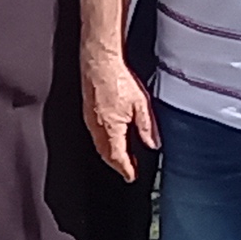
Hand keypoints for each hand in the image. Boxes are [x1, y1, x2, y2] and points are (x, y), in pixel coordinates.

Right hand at [83, 48, 157, 179]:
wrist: (99, 63)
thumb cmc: (117, 79)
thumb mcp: (141, 104)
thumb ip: (147, 127)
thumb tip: (153, 143)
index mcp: (111, 129)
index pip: (118, 158)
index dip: (126, 169)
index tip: (131, 176)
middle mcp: (97, 128)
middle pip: (106, 156)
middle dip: (118, 165)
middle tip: (129, 169)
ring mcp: (90, 121)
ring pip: (99, 147)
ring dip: (111, 155)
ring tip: (123, 157)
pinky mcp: (87, 113)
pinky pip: (95, 136)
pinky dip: (104, 144)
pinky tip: (112, 138)